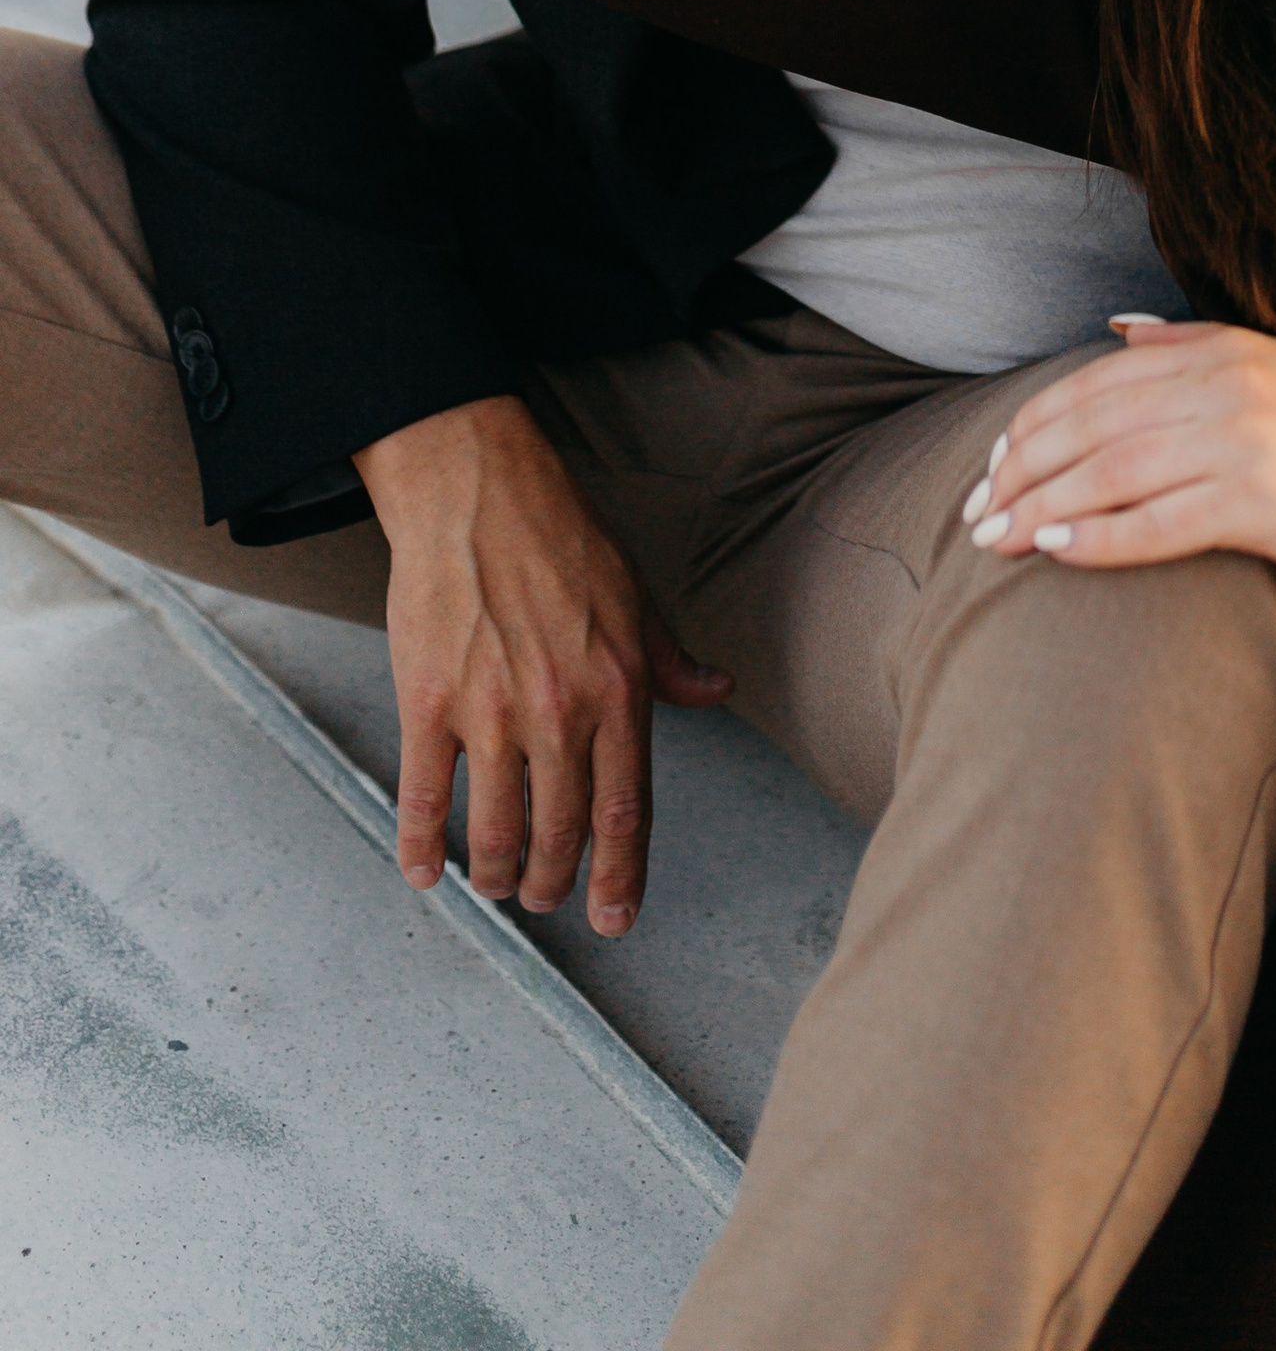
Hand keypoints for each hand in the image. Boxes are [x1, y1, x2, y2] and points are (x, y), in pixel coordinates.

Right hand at [353, 394, 731, 935]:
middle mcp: (560, 712)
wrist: (479, 492)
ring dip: (496, 875)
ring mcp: (491, 712)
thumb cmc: (562, 540)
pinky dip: (422, 847)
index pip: (626, 810)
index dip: (621, 876)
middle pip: (559, 835)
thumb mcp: (637, 598)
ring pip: (494, 832)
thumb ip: (671, 660)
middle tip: (544, 898)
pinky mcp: (428, 702)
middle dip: (553, 884)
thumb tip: (718, 689)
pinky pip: (425, 798)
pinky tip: (425, 871)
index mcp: (618, 691)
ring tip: (497, 884)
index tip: (615, 918)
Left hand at [961, 322, 1275, 646]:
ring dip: (1041, 506)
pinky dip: (1099, 538)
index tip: (993, 462)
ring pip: (1112, 471)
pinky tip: (1055, 551)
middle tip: (973, 509)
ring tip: (992, 539)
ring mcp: (1246, 439)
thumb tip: (1118, 328)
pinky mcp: (1266, 501)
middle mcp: (1229, 383)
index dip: (1036, 421)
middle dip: (1020, 466)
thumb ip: (1198, 343)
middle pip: (1093, 423)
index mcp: (1227, 348)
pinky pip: (1159, 523)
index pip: (1102, 380)